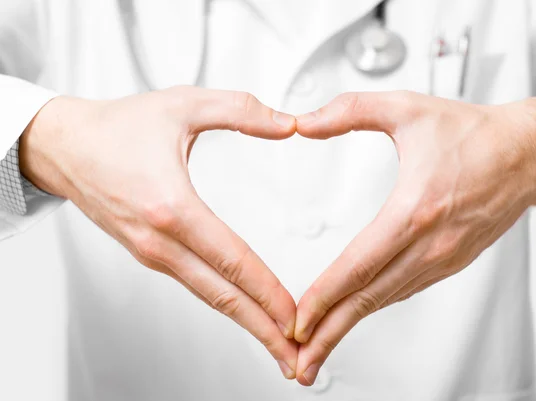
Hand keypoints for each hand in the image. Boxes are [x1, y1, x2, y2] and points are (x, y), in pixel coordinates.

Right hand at [20, 86, 298, 378]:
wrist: (64, 147)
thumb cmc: (116, 128)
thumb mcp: (183, 104)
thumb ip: (241, 110)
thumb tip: (288, 123)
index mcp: (171, 207)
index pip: (232, 262)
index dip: (268, 293)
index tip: (297, 318)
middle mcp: (159, 242)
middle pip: (222, 296)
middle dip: (263, 329)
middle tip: (297, 357)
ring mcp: (152, 253)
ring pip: (209, 296)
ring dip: (246, 322)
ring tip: (278, 343)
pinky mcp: (149, 255)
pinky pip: (194, 284)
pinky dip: (224, 303)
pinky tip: (243, 310)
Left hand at [292, 91, 535, 384]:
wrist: (528, 152)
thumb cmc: (472, 132)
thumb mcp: (406, 108)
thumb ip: (349, 111)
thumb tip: (303, 123)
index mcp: (416, 209)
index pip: (360, 265)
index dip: (325, 296)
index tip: (298, 320)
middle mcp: (432, 244)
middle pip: (370, 298)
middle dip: (329, 332)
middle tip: (298, 362)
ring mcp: (444, 258)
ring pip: (387, 300)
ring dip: (349, 325)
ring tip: (318, 348)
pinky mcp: (451, 262)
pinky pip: (405, 291)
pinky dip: (375, 307)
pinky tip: (355, 314)